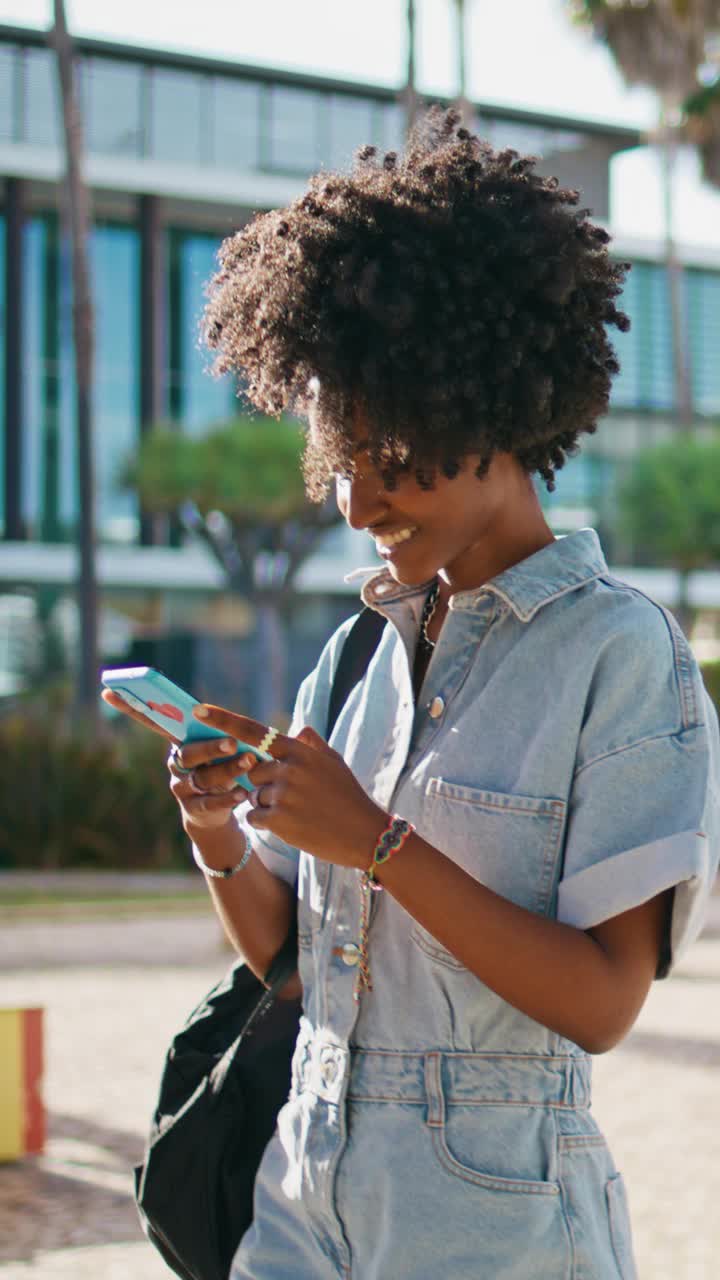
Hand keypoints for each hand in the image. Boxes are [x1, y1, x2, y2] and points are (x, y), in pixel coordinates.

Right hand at [102, 688, 250, 833]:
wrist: (211, 812)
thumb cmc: (217, 768)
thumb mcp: (214, 748)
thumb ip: (213, 731)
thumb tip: (213, 712)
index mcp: (178, 742)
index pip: (151, 721)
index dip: (129, 707)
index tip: (108, 690)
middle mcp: (175, 763)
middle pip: (188, 754)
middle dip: (210, 747)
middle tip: (232, 742)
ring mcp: (182, 788)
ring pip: (203, 778)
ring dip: (227, 770)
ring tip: (248, 763)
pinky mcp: (194, 809)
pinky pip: (210, 802)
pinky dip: (228, 797)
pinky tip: (243, 793)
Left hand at [191, 704, 387, 867]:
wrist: (365, 834)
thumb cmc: (349, 797)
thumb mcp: (333, 763)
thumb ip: (311, 745)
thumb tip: (299, 729)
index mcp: (299, 750)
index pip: (253, 731)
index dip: (223, 720)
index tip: (198, 710)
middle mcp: (288, 768)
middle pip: (251, 772)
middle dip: (264, 784)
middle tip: (294, 797)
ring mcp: (282, 794)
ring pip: (253, 796)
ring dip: (267, 806)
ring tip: (298, 813)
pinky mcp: (279, 820)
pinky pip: (254, 818)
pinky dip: (266, 823)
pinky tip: (292, 826)